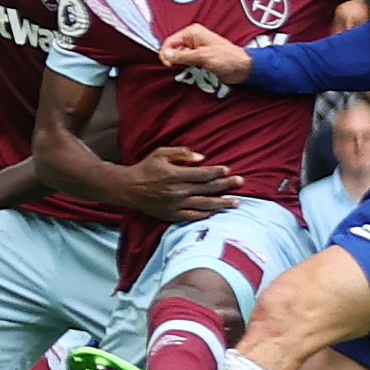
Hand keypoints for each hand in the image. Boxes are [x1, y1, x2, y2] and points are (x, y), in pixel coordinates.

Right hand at [122, 146, 242, 221]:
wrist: (128, 189)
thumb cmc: (146, 168)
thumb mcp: (161, 153)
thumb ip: (181, 153)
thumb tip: (202, 158)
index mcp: (175, 175)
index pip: (202, 174)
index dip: (217, 172)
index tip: (229, 170)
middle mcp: (177, 191)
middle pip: (208, 189)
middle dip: (226, 185)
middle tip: (241, 183)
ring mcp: (175, 205)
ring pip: (204, 205)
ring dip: (222, 203)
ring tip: (236, 202)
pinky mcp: (172, 215)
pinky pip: (193, 216)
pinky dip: (206, 214)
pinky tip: (217, 211)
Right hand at [160, 25, 252, 82]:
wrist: (242, 67)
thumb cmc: (228, 58)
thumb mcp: (202, 57)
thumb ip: (183, 56)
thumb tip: (167, 55)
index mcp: (193, 33)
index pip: (170, 41)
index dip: (166, 53)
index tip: (168, 64)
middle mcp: (193, 40)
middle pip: (174, 51)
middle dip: (176, 62)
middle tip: (184, 69)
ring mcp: (196, 50)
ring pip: (180, 60)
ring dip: (184, 68)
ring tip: (194, 71)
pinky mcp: (199, 59)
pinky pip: (187, 65)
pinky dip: (189, 71)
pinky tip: (196, 74)